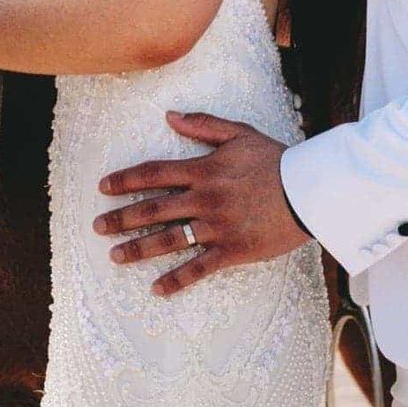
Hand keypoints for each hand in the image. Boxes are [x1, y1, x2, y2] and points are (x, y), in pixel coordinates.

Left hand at [93, 111, 309, 295]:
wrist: (310, 191)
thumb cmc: (275, 160)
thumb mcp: (239, 134)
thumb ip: (203, 125)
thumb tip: (169, 116)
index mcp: (203, 170)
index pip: (153, 174)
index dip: (124, 181)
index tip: (103, 188)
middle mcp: (204, 199)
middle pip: (152, 209)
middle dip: (121, 218)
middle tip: (97, 226)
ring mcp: (217, 227)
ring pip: (168, 240)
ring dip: (138, 249)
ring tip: (115, 256)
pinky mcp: (232, 251)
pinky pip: (199, 268)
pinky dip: (176, 281)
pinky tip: (156, 289)